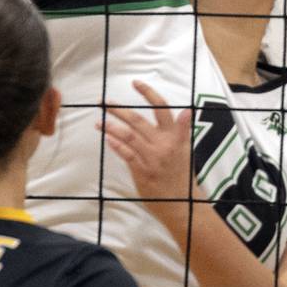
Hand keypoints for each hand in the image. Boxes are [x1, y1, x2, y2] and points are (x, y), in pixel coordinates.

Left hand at [99, 79, 196, 216]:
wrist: (182, 203)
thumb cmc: (182, 174)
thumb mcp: (186, 150)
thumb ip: (183, 130)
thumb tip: (187, 110)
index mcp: (174, 137)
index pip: (162, 109)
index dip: (148, 94)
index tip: (135, 83)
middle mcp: (163, 144)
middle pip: (138, 120)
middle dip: (118, 109)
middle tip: (103, 102)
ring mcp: (151, 158)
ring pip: (129, 135)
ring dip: (112, 126)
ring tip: (99, 120)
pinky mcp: (142, 172)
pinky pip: (126, 154)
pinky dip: (116, 144)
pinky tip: (106, 138)